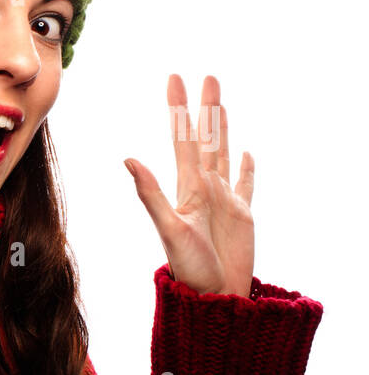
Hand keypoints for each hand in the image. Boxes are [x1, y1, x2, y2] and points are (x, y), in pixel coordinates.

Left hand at [123, 74, 255, 296]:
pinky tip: (246, 153)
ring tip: (221, 104)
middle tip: (208, 77)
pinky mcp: (243, 215)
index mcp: (187, 187)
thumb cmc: (189, 269)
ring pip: (223, 154)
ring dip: (223, 129)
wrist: (213, 297)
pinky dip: (246, 169)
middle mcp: (205, 188)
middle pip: (206, 139)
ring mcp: (224, 200)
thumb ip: (150, 194)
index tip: (175, 80)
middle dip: (206, 109)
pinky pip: (245, 185)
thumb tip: (128, 159)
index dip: (179, 109)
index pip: (182, 138)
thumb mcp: (169, 228)